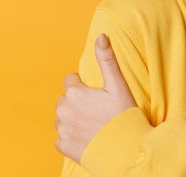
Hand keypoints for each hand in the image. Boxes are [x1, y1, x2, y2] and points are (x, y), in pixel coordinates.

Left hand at [55, 33, 135, 162]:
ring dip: (74, 119)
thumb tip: (101, 36)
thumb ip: (107, 60)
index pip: (71, 81)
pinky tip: (88, 137)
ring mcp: (62, 129)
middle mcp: (63, 109)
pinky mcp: (63, 146)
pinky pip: (62, 137)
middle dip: (78, 102)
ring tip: (94, 124)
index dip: (85, 86)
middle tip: (98, 110)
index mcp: (74, 92)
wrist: (124, 149)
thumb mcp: (118, 85)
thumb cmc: (122, 115)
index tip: (98, 96)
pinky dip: (72, 136)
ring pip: (63, 118)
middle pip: (66, 99)